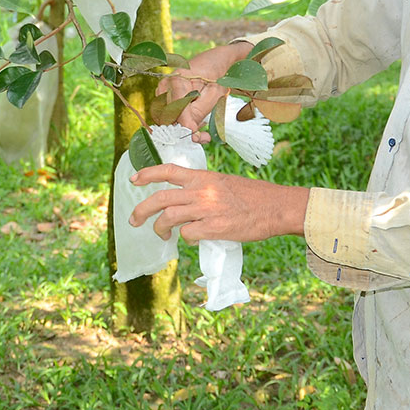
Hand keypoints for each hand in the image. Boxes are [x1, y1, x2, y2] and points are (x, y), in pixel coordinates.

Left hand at [128, 163, 308, 243]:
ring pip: (167, 217)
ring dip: (159, 228)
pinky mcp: (213, 228)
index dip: (148, 174)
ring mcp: (206, 209)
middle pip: (160, 198)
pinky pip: (187, 234)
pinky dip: (185, 238)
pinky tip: (192, 239)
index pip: (168, 171)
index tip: (134, 180)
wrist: (275, 206)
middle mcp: (201, 191)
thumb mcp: (224, 183)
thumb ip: (204, 189)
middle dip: (141, 210)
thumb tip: (187, 202)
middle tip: (134, 220)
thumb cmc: (253, 196)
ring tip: (161, 235)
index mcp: (203, 177)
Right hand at [156, 40, 253, 139]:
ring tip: (201, 124)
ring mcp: (162, 91)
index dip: (187, 127)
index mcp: (177, 80)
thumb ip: (199, 113)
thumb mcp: (214, 94)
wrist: (215, 62)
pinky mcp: (164, 96)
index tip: (200, 137)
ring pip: (167, 119)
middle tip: (203, 134)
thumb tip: (188, 131)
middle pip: (169, 117)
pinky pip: (168, 115)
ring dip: (184, 126)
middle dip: (186, 128)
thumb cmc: (216, 76)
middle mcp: (165, 85)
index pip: (176, 111)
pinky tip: (194, 119)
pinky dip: (181, 121)